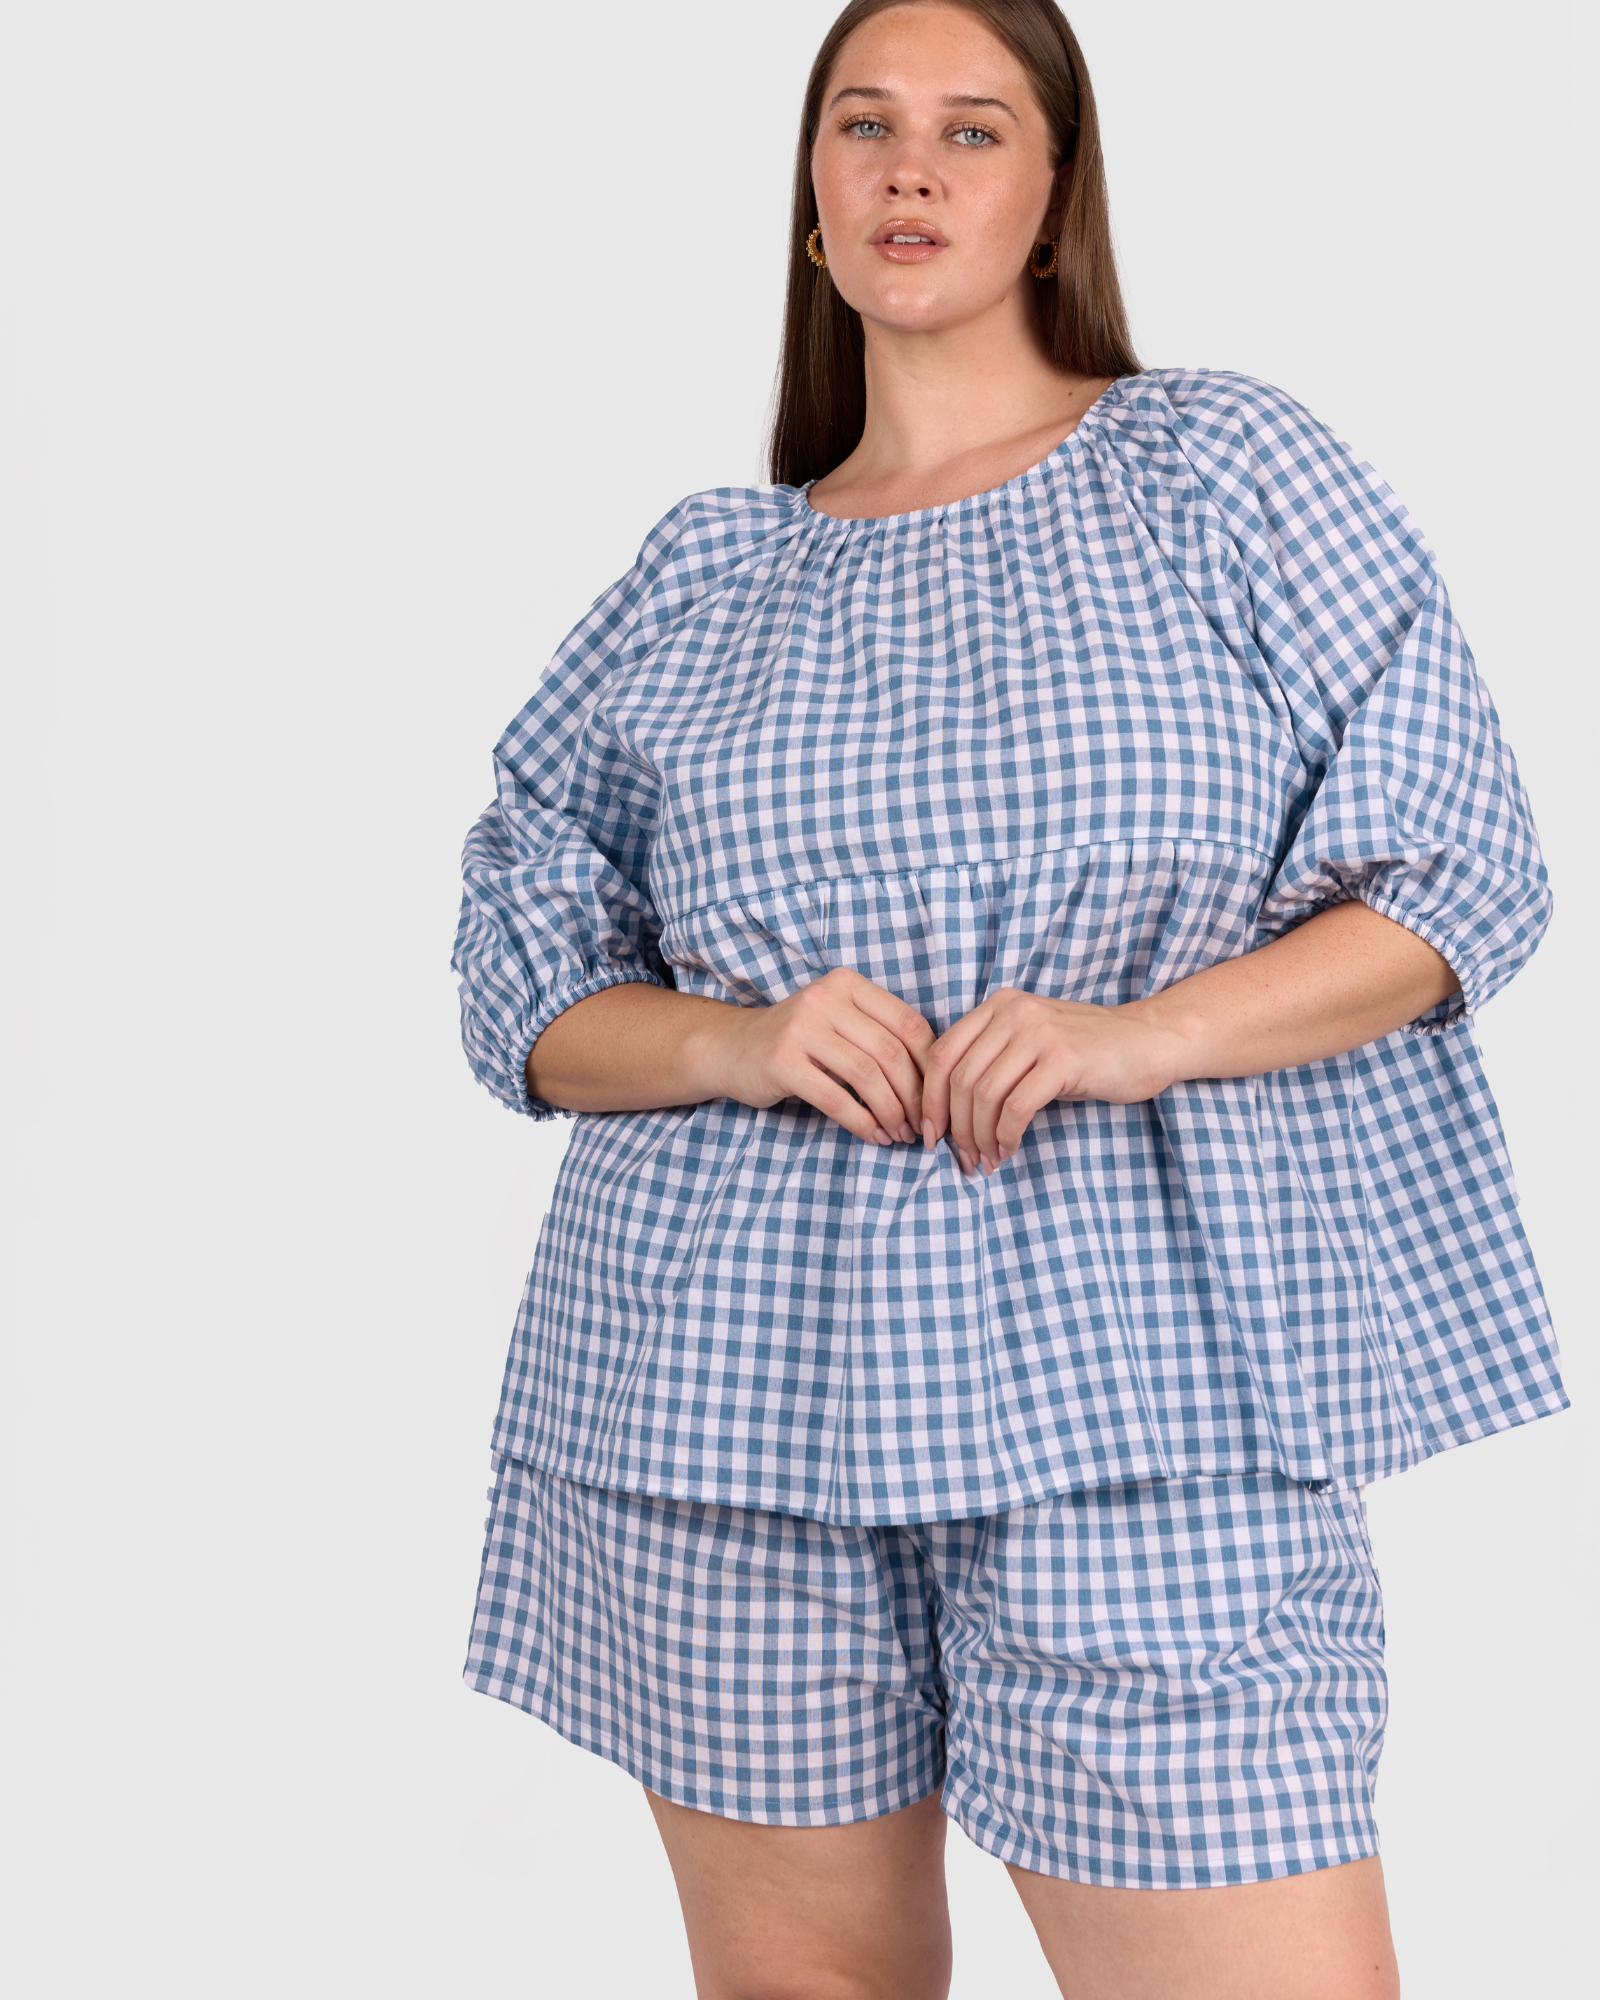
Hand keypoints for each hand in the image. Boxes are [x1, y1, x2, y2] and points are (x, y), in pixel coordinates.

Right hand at [695, 967, 935, 1147]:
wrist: (730, 1047)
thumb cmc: (798, 1041)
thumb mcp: (839, 1022)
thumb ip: (879, 1036)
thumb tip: (935, 1082)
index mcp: (848, 984)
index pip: (909, 1024)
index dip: (931, 1067)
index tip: (938, 1099)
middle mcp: (825, 998)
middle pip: (890, 1052)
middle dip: (915, 1097)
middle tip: (922, 1126)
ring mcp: (800, 1028)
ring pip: (867, 1076)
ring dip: (891, 1112)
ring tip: (899, 1134)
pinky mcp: (781, 1062)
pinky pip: (836, 1098)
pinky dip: (862, 1123)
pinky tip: (873, 1136)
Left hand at [919, 988, 1191, 1173]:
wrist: (1151, 1040)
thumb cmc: (1088, 1051)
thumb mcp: (1031, 1042)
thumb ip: (992, 1060)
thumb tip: (947, 1112)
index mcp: (999, 1005)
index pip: (942, 1054)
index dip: (930, 1099)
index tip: (932, 1134)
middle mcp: (1013, 1012)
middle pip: (960, 1079)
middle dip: (956, 1127)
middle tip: (964, 1159)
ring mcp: (1039, 1032)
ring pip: (984, 1095)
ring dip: (980, 1137)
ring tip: (988, 1160)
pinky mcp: (1063, 1059)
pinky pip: (1016, 1107)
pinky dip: (1006, 1136)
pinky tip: (1010, 1150)